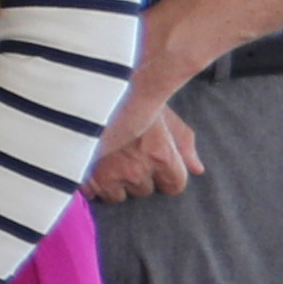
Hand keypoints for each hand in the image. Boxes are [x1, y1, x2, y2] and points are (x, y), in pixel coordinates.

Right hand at [89, 89, 206, 200]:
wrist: (92, 88)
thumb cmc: (134, 99)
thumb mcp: (165, 116)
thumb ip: (184, 145)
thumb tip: (197, 169)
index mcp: (160, 155)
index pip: (174, 186)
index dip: (167, 176)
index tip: (157, 164)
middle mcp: (136, 169)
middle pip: (144, 191)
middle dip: (139, 177)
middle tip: (128, 155)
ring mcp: (109, 175)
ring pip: (117, 196)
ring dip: (114, 183)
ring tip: (108, 161)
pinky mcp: (85, 177)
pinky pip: (93, 195)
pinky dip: (92, 185)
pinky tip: (91, 169)